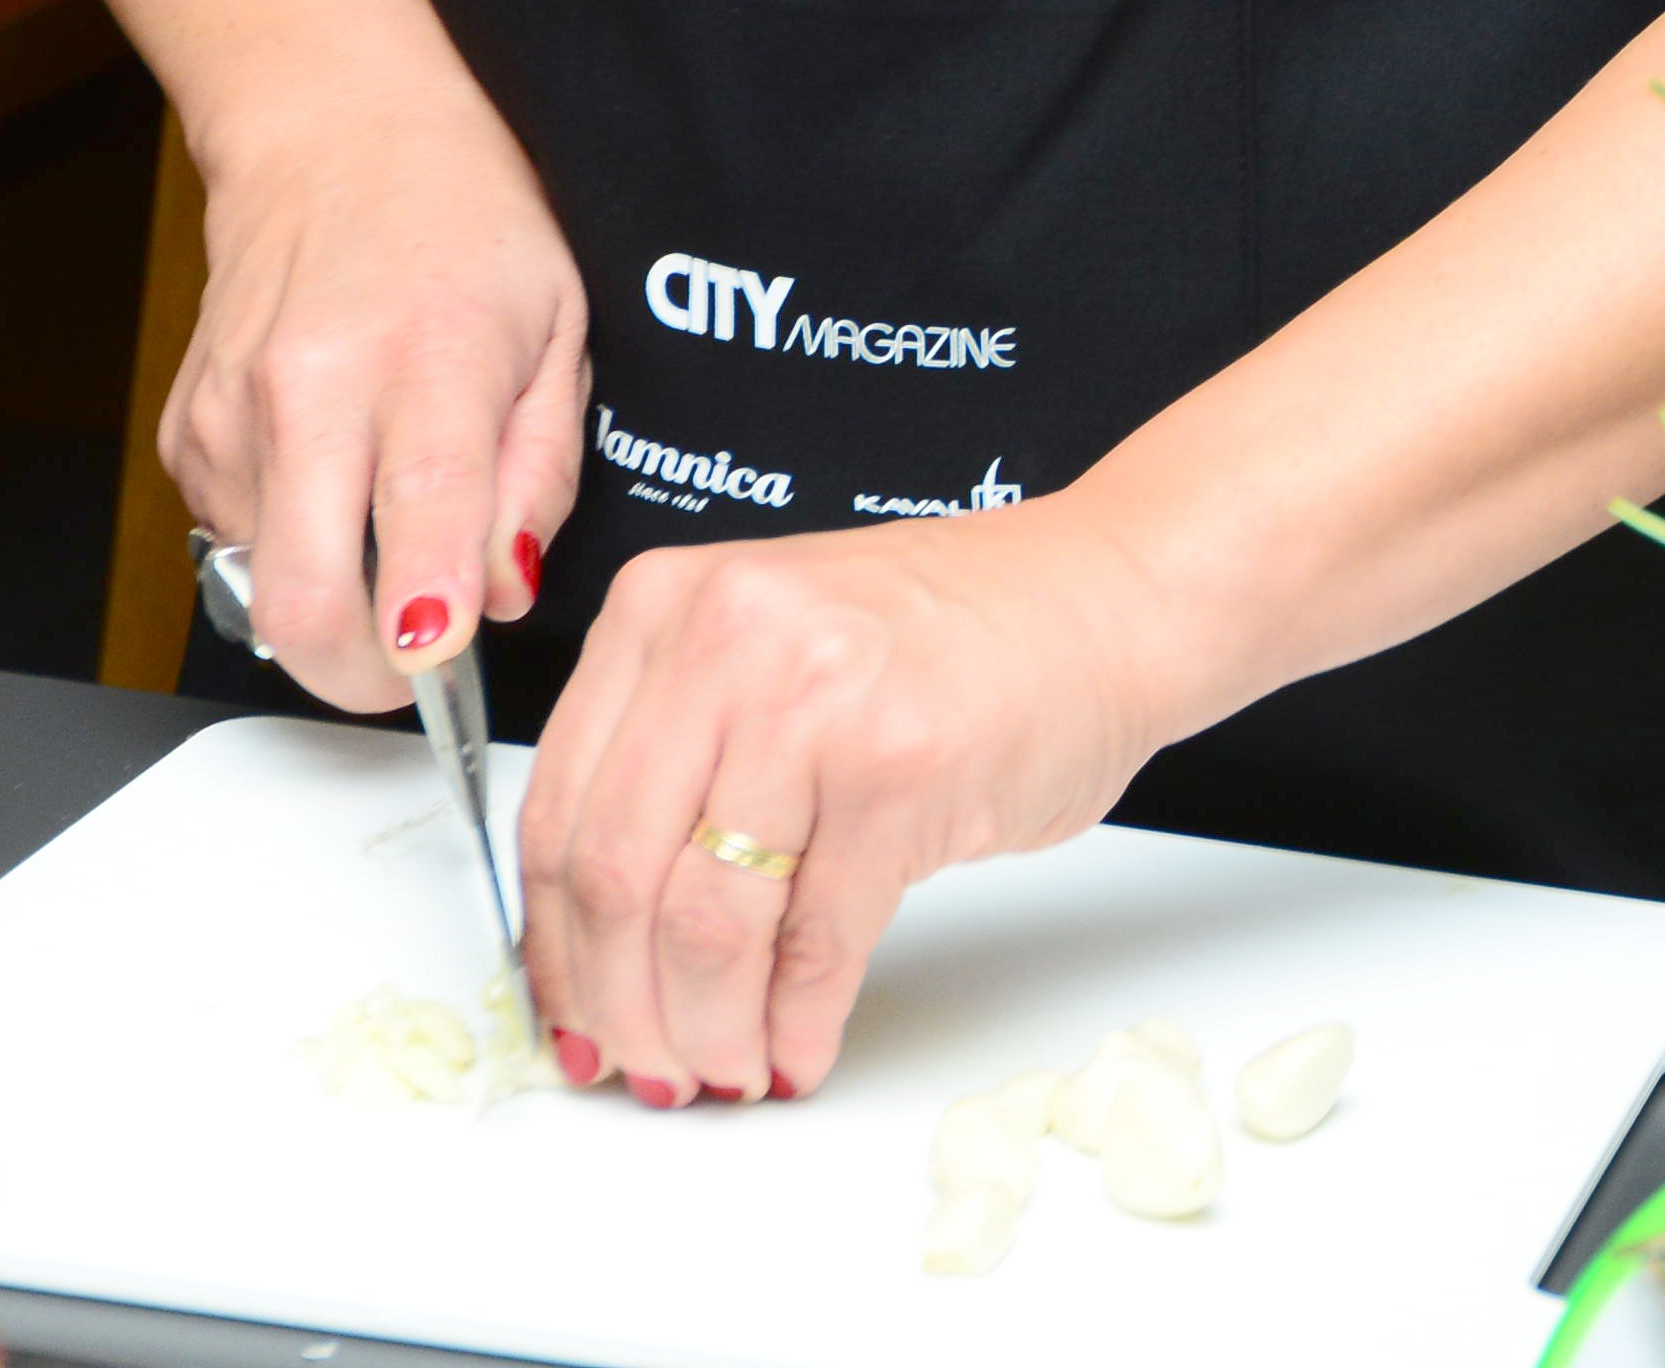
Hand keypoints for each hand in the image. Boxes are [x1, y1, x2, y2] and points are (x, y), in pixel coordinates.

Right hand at [171, 84, 583, 717]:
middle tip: (415, 671)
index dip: (427, 622)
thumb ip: (542, 471)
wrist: (334, 134)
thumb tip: (505, 591)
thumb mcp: (560, 326)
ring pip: (261, 588)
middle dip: (359, 676)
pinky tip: (333, 478)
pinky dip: (289, 544)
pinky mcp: (185, 432)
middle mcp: (314, 386)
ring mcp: (234, 413)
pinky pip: (236, 540)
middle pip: (304, 598)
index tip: (442, 668)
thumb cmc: (462, 221)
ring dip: (328, 600)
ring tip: (385, 529)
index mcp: (429, 355)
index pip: (421, 516)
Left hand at [514, 501, 1195, 1103]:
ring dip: (709, 1030)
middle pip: (614, 877)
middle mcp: (728, 639)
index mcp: (666, 606)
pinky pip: (818, 941)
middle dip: (623, 1006)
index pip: (554, 813)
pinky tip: (799, 1047)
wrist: (1111, 598)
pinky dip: (798, 1020)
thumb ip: (675, 757)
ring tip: (727, 1066)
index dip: (553, 947)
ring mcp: (818, 702)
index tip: (572, 1014)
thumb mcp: (769, 652)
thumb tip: (598, 942)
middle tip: (645, 1065)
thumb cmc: (949, 638)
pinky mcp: (902, 773)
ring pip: (707, 924)